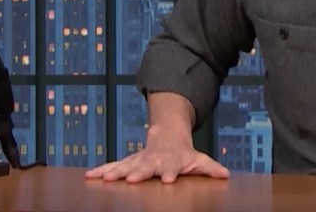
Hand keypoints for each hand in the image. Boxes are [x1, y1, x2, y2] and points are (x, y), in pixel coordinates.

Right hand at [84, 127, 229, 183]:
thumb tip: (226, 174)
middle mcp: (153, 160)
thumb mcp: (199, 159)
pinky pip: (113, 167)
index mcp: (170, 161)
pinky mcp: (128, 163)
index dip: (170, 173)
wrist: (166, 136)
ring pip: (126, 166)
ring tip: (106, 179)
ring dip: (116, 172)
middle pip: (145, 167)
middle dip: (138, 173)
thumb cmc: (184, 154)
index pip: (171, 167)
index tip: (168, 180)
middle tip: (131, 180)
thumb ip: (210, 168)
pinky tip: (89, 176)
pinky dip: (101, 171)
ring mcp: (139, 160)